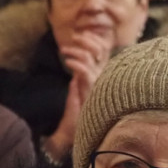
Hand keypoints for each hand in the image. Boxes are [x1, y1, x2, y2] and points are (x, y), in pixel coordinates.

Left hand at [48, 32, 113, 158]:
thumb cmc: (75, 114)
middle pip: (101, 50)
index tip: (81, 35)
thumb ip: (79, 78)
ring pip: (91, 57)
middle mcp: (103, 77)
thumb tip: (76, 67)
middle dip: (87, 40)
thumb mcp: (77, 91)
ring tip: (64, 51)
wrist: (73, 132)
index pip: (104, 52)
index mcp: (101, 76)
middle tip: (73, 37)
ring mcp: (98, 83)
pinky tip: (67, 62)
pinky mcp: (90, 89)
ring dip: (76, 50)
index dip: (95, 40)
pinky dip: (75, 63)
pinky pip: (85, 70)